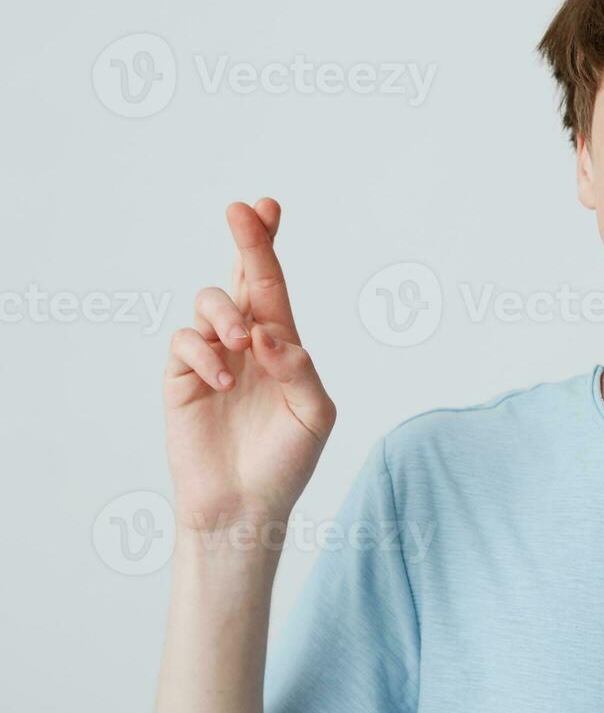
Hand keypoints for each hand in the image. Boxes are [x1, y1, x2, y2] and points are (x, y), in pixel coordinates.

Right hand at [163, 198, 335, 535]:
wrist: (246, 507)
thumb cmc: (287, 462)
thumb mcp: (314, 415)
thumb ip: (300, 370)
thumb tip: (268, 333)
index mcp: (282, 346)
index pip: (273, 286)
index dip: (267, 245)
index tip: (267, 205)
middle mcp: (246, 344)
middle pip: (240, 279)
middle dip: (245, 242)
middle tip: (242, 212)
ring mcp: (212, 359)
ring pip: (208, 305)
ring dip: (226, 314)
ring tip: (243, 344)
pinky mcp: (181, 380)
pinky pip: (184, 344)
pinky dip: (204, 354)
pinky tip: (222, 380)